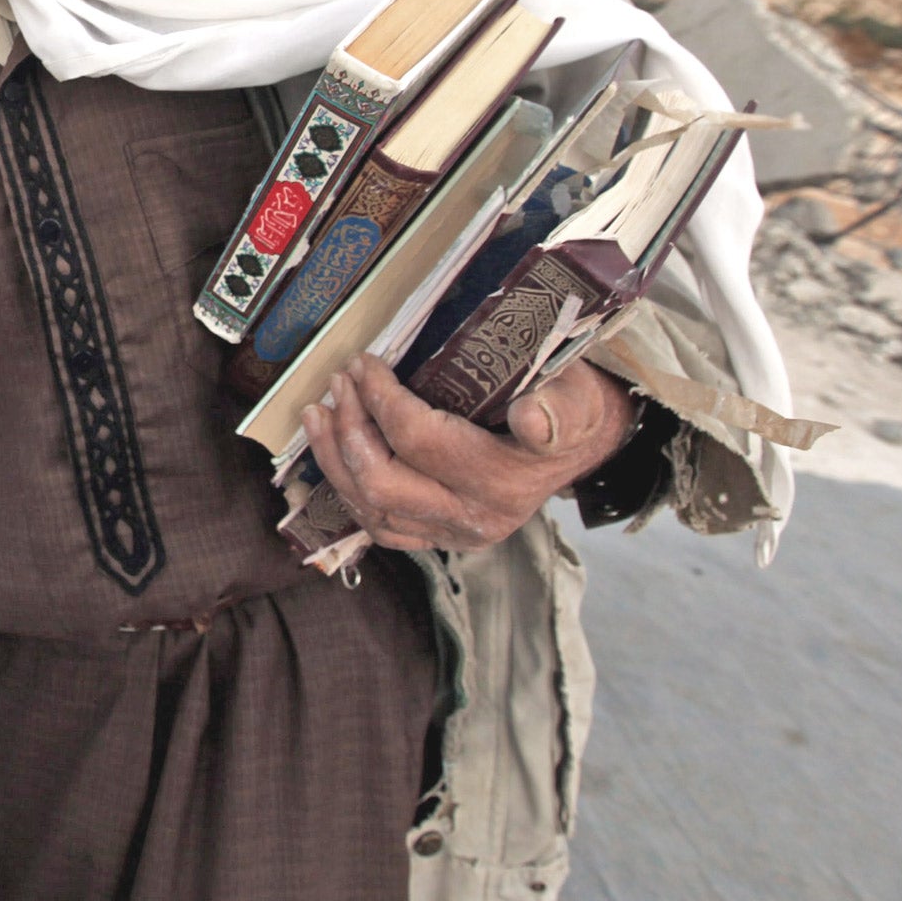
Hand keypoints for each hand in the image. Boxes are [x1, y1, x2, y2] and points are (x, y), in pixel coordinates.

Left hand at [301, 354, 636, 552]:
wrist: (584, 445)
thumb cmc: (571, 407)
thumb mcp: (577, 397)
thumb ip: (558, 409)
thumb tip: (531, 418)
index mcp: (504, 481)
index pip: (419, 441)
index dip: (381, 399)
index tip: (363, 361)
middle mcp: (475, 518)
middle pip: (383, 483)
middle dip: (350, 430)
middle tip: (337, 383)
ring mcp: (454, 535)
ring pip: (371, 510)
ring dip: (334, 460)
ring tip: (317, 413)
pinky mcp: (438, 538)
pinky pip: (378, 527)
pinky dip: (347, 489)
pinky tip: (332, 453)